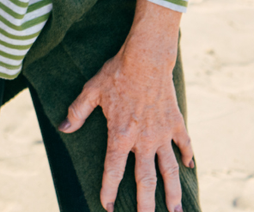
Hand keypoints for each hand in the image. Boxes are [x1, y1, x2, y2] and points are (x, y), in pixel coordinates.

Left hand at [59, 0, 194, 211]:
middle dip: (145, 203)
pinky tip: (190, 169)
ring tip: (176, 210)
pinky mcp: (176, 123)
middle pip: (145, 179)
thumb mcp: (91, 91)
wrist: (146, 58)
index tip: (108, 207)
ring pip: (169, 170)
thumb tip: (63, 128)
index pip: (113, 170)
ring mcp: (162, 133)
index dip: (109, 190)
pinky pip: (184, 145)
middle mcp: (143, 139)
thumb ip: (77, 111)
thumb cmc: (116, 73)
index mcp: (120, 134)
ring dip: (173, 191)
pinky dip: (187, 157)